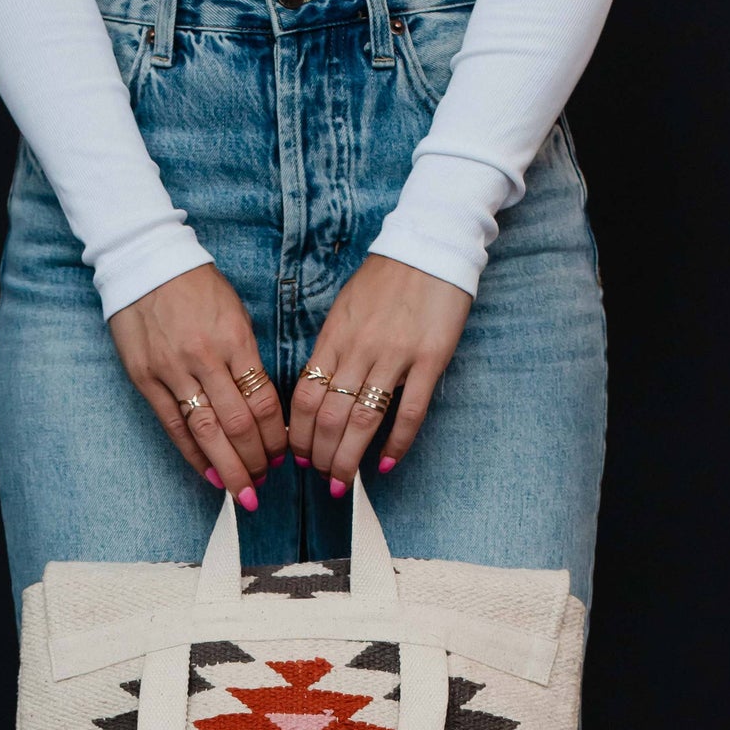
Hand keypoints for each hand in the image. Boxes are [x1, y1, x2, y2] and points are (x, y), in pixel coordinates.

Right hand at [109, 265, 286, 506]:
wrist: (144, 261)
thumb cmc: (196, 286)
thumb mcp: (234, 313)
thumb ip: (247, 358)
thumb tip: (262, 406)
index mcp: (234, 339)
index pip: (262, 400)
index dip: (274, 436)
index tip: (281, 455)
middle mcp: (204, 358)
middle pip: (237, 423)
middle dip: (254, 461)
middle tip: (263, 484)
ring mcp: (172, 370)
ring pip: (206, 431)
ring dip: (227, 467)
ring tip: (242, 491)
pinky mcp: (145, 378)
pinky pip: (173, 426)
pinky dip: (192, 455)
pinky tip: (208, 474)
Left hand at [289, 255, 472, 492]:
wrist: (429, 247)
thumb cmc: (384, 280)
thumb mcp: (345, 309)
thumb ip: (331, 349)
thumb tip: (317, 389)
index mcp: (334, 338)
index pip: (306, 396)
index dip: (299, 433)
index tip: (299, 456)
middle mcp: (359, 349)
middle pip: (330, 416)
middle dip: (321, 454)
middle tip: (322, 477)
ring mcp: (395, 355)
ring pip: (363, 419)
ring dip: (349, 457)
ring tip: (344, 481)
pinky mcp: (430, 359)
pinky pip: (409, 411)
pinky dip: (397, 443)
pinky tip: (387, 463)